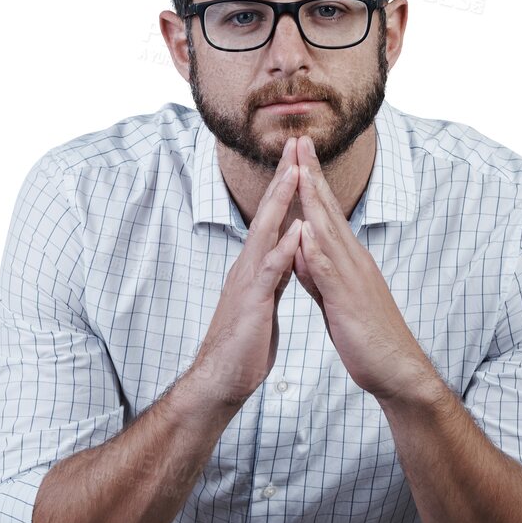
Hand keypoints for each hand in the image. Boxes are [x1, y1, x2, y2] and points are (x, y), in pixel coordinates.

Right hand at [186, 135, 305, 408]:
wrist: (220, 380)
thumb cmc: (243, 345)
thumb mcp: (263, 301)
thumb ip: (274, 276)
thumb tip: (287, 257)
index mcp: (256, 265)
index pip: (275, 217)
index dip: (287, 186)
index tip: (301, 156)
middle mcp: (249, 265)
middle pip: (269, 213)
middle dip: (284, 177)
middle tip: (296, 142)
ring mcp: (249, 281)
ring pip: (267, 233)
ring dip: (282, 201)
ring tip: (296, 171)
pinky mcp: (253, 303)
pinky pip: (271, 271)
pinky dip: (285, 249)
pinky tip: (298, 230)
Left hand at [290, 134, 436, 403]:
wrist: (396, 369)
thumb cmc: (368, 337)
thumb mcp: (335, 298)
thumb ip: (318, 273)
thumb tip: (301, 249)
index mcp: (349, 260)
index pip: (326, 213)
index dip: (311, 182)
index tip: (298, 154)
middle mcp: (353, 260)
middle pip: (328, 210)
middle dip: (311, 174)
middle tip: (299, 140)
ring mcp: (353, 278)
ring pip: (328, 232)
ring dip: (312, 200)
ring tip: (298, 170)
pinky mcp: (348, 301)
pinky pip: (329, 272)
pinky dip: (315, 250)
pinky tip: (303, 231)